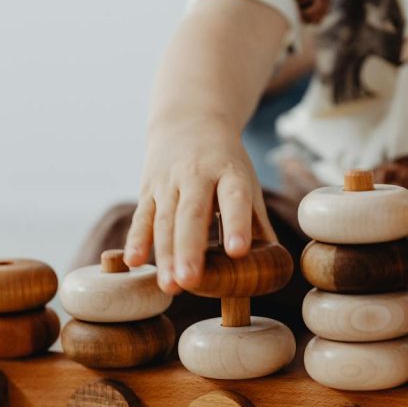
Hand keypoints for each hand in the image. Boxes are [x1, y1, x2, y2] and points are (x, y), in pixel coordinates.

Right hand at [124, 117, 275, 294]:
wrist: (188, 120)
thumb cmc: (225, 163)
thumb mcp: (246, 183)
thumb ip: (257, 223)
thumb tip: (273, 265)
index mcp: (229, 172)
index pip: (234, 198)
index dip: (236, 224)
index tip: (238, 251)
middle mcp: (197, 175)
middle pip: (192, 214)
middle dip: (190, 249)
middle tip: (190, 281)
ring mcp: (169, 182)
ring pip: (165, 220)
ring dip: (165, 254)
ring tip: (170, 286)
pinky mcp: (148, 189)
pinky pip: (142, 216)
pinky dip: (136, 239)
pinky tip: (134, 261)